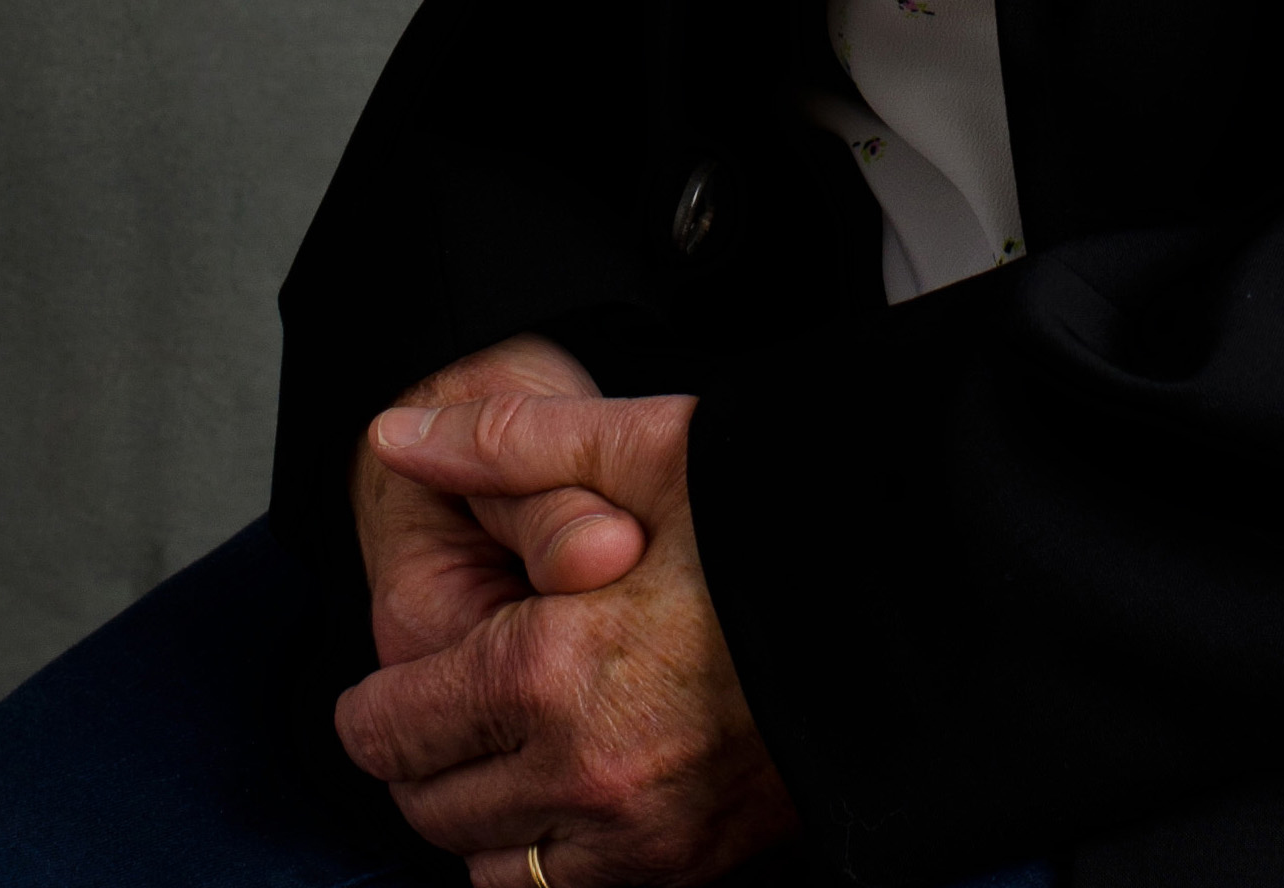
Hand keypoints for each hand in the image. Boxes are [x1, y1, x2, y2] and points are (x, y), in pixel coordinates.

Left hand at [335, 384, 797, 884]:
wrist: (911, 595)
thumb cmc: (777, 515)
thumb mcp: (647, 447)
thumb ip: (509, 443)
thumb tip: (401, 439)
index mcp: (549, 670)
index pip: (390, 727)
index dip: (372, 702)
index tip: (390, 680)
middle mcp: (581, 773)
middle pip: (428, 806)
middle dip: (421, 757)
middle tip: (451, 702)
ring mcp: (639, 836)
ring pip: (492, 869)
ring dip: (482, 816)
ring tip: (514, 743)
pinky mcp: (689, 866)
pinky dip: (554, 851)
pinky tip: (582, 777)